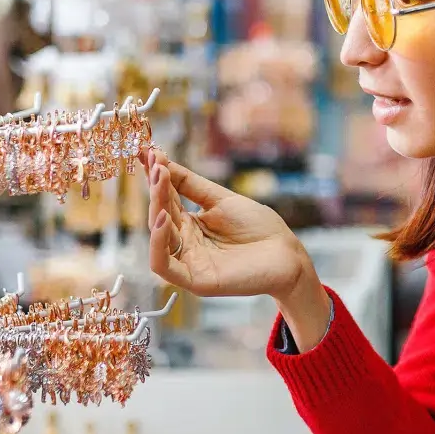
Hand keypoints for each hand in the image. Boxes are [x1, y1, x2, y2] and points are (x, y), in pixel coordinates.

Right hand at [141, 148, 314, 301]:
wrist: (287, 253)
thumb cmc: (258, 227)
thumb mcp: (220, 199)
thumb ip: (189, 184)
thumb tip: (160, 160)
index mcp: (190, 225)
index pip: (165, 200)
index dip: (156, 177)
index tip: (147, 152)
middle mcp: (185, 244)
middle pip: (158, 216)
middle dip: (156, 188)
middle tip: (155, 163)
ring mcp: (189, 263)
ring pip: (158, 238)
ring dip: (155, 209)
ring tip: (159, 181)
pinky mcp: (194, 281)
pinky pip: (163, 265)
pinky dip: (157, 243)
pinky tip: (162, 219)